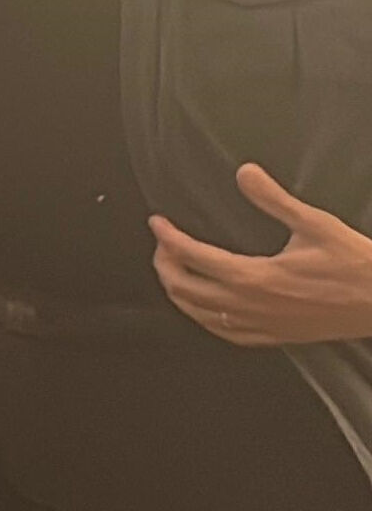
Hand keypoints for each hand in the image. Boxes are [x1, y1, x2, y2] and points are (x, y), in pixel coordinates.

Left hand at [150, 163, 371, 345]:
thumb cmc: (354, 264)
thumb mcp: (314, 223)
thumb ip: (274, 199)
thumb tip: (245, 173)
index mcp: (256, 277)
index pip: (193, 257)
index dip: (168, 238)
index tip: (157, 224)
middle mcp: (251, 305)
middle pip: (186, 289)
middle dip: (165, 265)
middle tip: (162, 245)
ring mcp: (261, 325)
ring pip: (199, 314)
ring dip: (178, 292)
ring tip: (172, 270)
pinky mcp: (274, 337)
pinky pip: (225, 334)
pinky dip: (202, 318)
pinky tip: (202, 308)